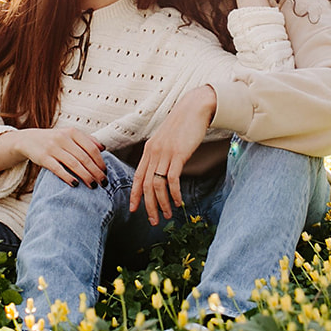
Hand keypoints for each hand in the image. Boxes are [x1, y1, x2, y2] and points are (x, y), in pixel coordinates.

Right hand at [12, 126, 105, 186]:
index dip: (100, 161)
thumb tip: (104, 148)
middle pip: (84, 157)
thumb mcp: (69, 134)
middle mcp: (63, 138)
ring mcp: (52, 148)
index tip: (105, 172)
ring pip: (73, 164)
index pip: (91, 148)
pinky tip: (75, 184)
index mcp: (72, 132)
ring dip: (85, 176)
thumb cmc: (54, 139)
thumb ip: (86, 140)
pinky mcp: (43, 158)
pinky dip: (67, 176)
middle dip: (96, 172)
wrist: (28, 139)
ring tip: (93, 186)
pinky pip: (58, 169)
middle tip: (103, 182)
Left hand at [131, 85, 216, 223]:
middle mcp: (154, 152)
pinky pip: (172, 179)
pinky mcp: (179, 154)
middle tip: (153, 221)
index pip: (137, 177)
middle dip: (148, 206)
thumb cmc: (183, 125)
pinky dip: (174, 194)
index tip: (134, 209)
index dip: (135, 195)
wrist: (195, 108)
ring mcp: (165, 153)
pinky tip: (178, 202)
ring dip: (162, 203)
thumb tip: (161, 170)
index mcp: (149, 150)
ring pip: (158, 185)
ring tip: (168, 215)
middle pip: (146, 185)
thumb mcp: (167, 139)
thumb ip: (161, 153)